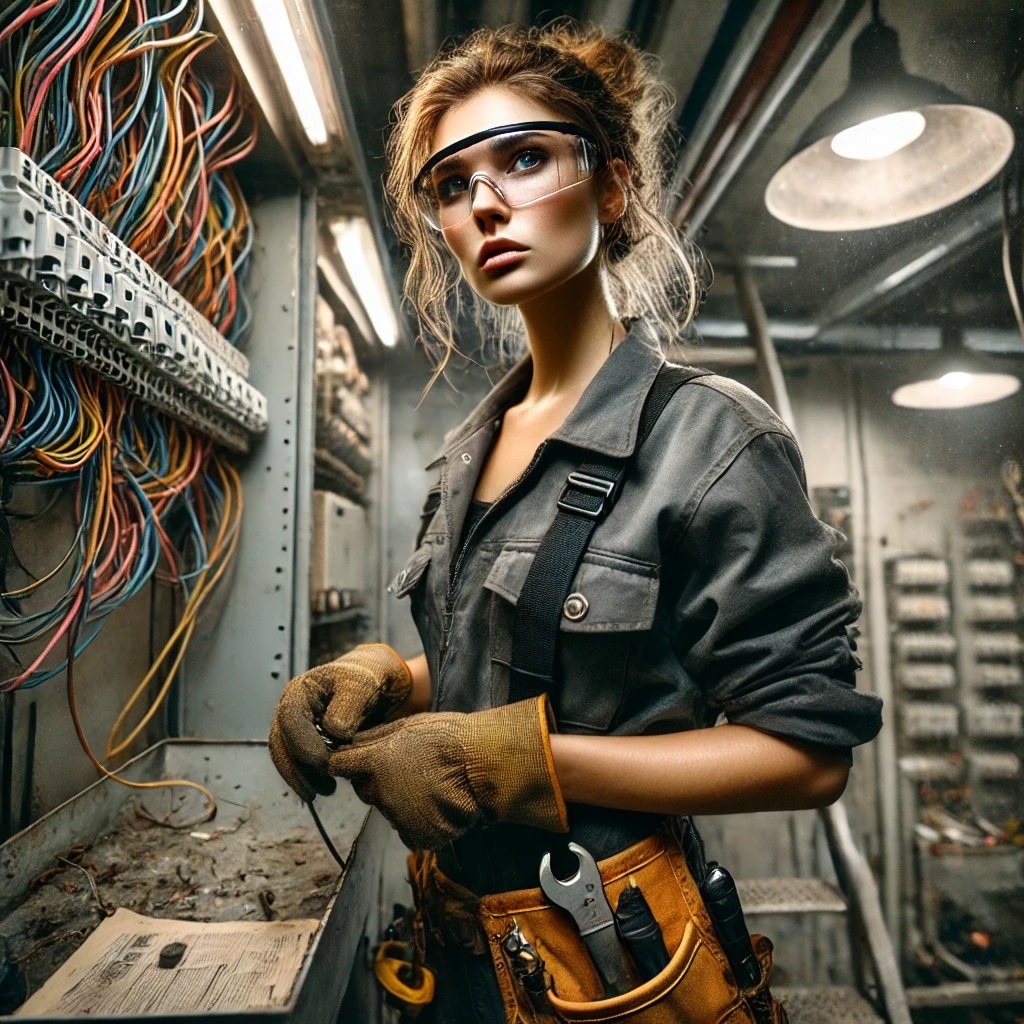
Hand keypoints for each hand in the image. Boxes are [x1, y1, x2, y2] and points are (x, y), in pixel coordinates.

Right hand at [269, 644, 411, 801]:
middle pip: (281, 742)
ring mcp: (297, 725)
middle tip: (316, 791)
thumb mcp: (363, 686)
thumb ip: (348, 707)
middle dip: (296, 769)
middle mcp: (292, 708)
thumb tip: (333, 734)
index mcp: (301, 690)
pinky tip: (328, 786)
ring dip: (302, 777)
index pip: (291, 719)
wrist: (375, 682)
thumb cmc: (368, 679)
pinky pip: (301, 761)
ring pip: (288, 755)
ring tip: (326, 791)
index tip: (322, 763)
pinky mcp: (307, 740)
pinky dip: (311, 776)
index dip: (302, 743)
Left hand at [328, 696, 567, 849]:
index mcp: (375, 762)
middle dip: (376, 782)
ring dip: (400, 801)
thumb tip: (348, 742)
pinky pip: (409, 830)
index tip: (351, 761)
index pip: (339, 765)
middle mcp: (380, 792)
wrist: (482, 764)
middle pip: (364, 790)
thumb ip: (374, 738)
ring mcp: (398, 818)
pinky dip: (419, 822)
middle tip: (407, 770)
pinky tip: (437, 805)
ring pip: (388, 810)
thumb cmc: (448, 737)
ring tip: (429, 786)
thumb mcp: (408, 726)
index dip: (344, 762)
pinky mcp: (417, 837)